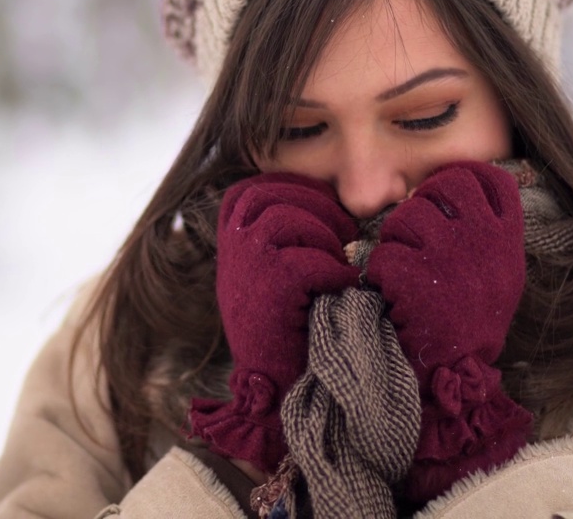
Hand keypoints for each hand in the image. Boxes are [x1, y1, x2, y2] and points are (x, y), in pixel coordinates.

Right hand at [189, 172, 360, 473]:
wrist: (271, 383)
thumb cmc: (281, 328)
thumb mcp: (267, 273)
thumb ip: (279, 237)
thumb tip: (323, 203)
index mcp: (228, 241)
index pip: (254, 188)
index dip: (292, 188)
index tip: (323, 208)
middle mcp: (230, 246)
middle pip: (270, 192)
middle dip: (314, 203)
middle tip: (344, 231)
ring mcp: (244, 261)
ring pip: (288, 218)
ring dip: (323, 237)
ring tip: (339, 263)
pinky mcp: (268, 283)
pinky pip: (310, 259)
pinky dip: (334, 271)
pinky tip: (342, 287)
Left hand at [365, 162, 531, 502]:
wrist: (457, 372)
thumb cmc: (474, 321)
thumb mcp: (500, 272)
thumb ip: (489, 232)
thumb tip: (464, 187)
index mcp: (507, 238)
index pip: (491, 178)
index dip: (465, 175)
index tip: (448, 190)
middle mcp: (481, 238)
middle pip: (445, 185)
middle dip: (424, 203)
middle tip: (418, 234)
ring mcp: (446, 253)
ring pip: (406, 216)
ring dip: (397, 241)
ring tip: (406, 273)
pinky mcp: (410, 273)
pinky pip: (383, 253)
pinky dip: (379, 274)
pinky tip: (393, 295)